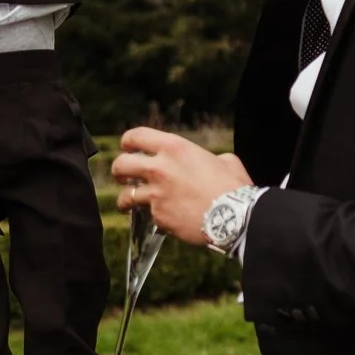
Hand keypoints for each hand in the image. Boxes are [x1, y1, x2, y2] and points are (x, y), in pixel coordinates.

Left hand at [110, 126, 252, 244]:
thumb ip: (209, 158)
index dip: (128, 142)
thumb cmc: (233, 187)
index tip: (127, 148)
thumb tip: (211, 163)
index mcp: (174, 148)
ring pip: (125, 195)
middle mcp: (160, 168)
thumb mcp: (225, 161)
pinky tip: (163, 218)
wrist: (235, 217)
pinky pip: (148, 215)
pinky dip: (153, 217)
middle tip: (122, 177)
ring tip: (127, 204)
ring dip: (125, 200)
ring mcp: (156, 194)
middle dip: (118, 171)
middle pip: (121, 164)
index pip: (136, 136)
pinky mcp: (159, 216)